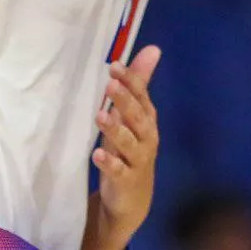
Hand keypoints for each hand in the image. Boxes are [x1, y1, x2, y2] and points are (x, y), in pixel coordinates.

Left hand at [93, 45, 161, 243]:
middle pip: (138, 117)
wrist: (133, 200)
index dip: (131, 81)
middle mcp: (146, 138)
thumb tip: (153, 49)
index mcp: (147, 120)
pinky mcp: (126, 180)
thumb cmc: (129, 151)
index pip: (142, 97)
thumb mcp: (132, 117)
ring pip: (129, 143)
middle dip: (125, 101)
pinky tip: (98, 154)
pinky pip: (118, 170)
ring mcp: (137, 160)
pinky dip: (109, 162)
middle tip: (111, 85)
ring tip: (101, 115)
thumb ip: (138, 85)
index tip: (114, 66)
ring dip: (116, 129)